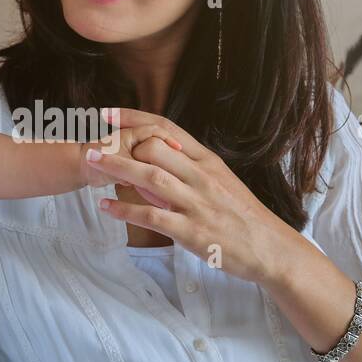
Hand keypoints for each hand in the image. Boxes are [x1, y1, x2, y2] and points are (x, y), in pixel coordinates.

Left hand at [83, 107, 289, 284]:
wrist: (270, 248)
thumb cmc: (243, 217)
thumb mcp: (221, 183)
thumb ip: (189, 173)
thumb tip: (154, 167)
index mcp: (207, 162)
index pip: (166, 128)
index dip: (134, 119)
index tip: (108, 113)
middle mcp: (201, 176)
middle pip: (154, 148)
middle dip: (120, 144)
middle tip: (93, 143)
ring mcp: (196, 203)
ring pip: (150, 176)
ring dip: (116, 168)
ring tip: (90, 163)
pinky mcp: (191, 230)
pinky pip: (151, 215)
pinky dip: (125, 209)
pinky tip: (106, 206)